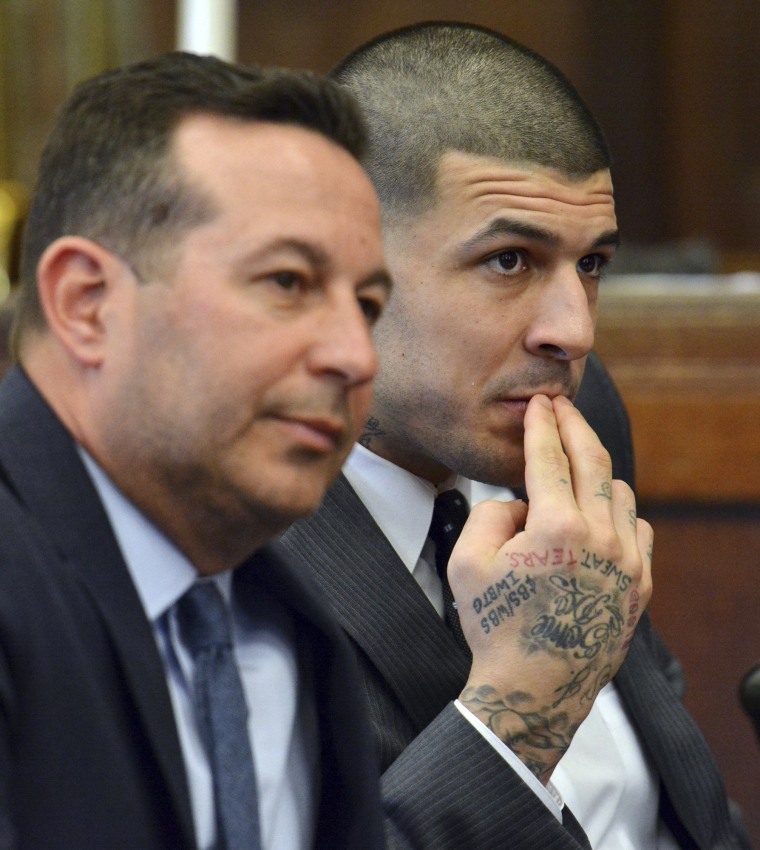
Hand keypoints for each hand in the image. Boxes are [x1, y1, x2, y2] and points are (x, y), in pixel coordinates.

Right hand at [451, 394, 652, 783]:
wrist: (534, 688)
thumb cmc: (496, 626)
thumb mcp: (466, 561)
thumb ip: (492, 512)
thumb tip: (522, 502)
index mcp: (557, 528)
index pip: (549, 457)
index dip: (541, 424)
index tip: (538, 403)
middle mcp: (602, 537)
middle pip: (594, 460)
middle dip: (575, 425)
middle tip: (561, 406)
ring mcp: (629, 561)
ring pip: (621, 493)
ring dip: (596, 473)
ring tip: (573, 471)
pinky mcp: (641, 583)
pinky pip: (639, 529)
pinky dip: (618, 514)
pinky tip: (598, 518)